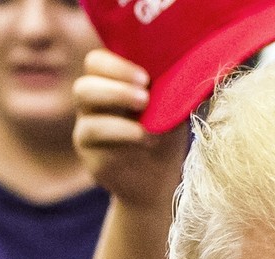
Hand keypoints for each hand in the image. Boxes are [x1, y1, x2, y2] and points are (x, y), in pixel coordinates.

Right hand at [72, 49, 187, 208]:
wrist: (160, 181)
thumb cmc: (166, 138)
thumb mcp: (173, 109)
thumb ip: (173, 88)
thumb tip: (191, 66)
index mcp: (112, 83)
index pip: (99, 61)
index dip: (118, 63)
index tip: (146, 77)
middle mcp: (94, 100)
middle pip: (88, 73)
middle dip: (117, 78)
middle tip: (145, 93)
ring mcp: (86, 122)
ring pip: (83, 95)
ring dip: (115, 96)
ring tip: (145, 106)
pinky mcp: (87, 148)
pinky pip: (92, 130)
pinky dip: (121, 130)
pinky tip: (144, 136)